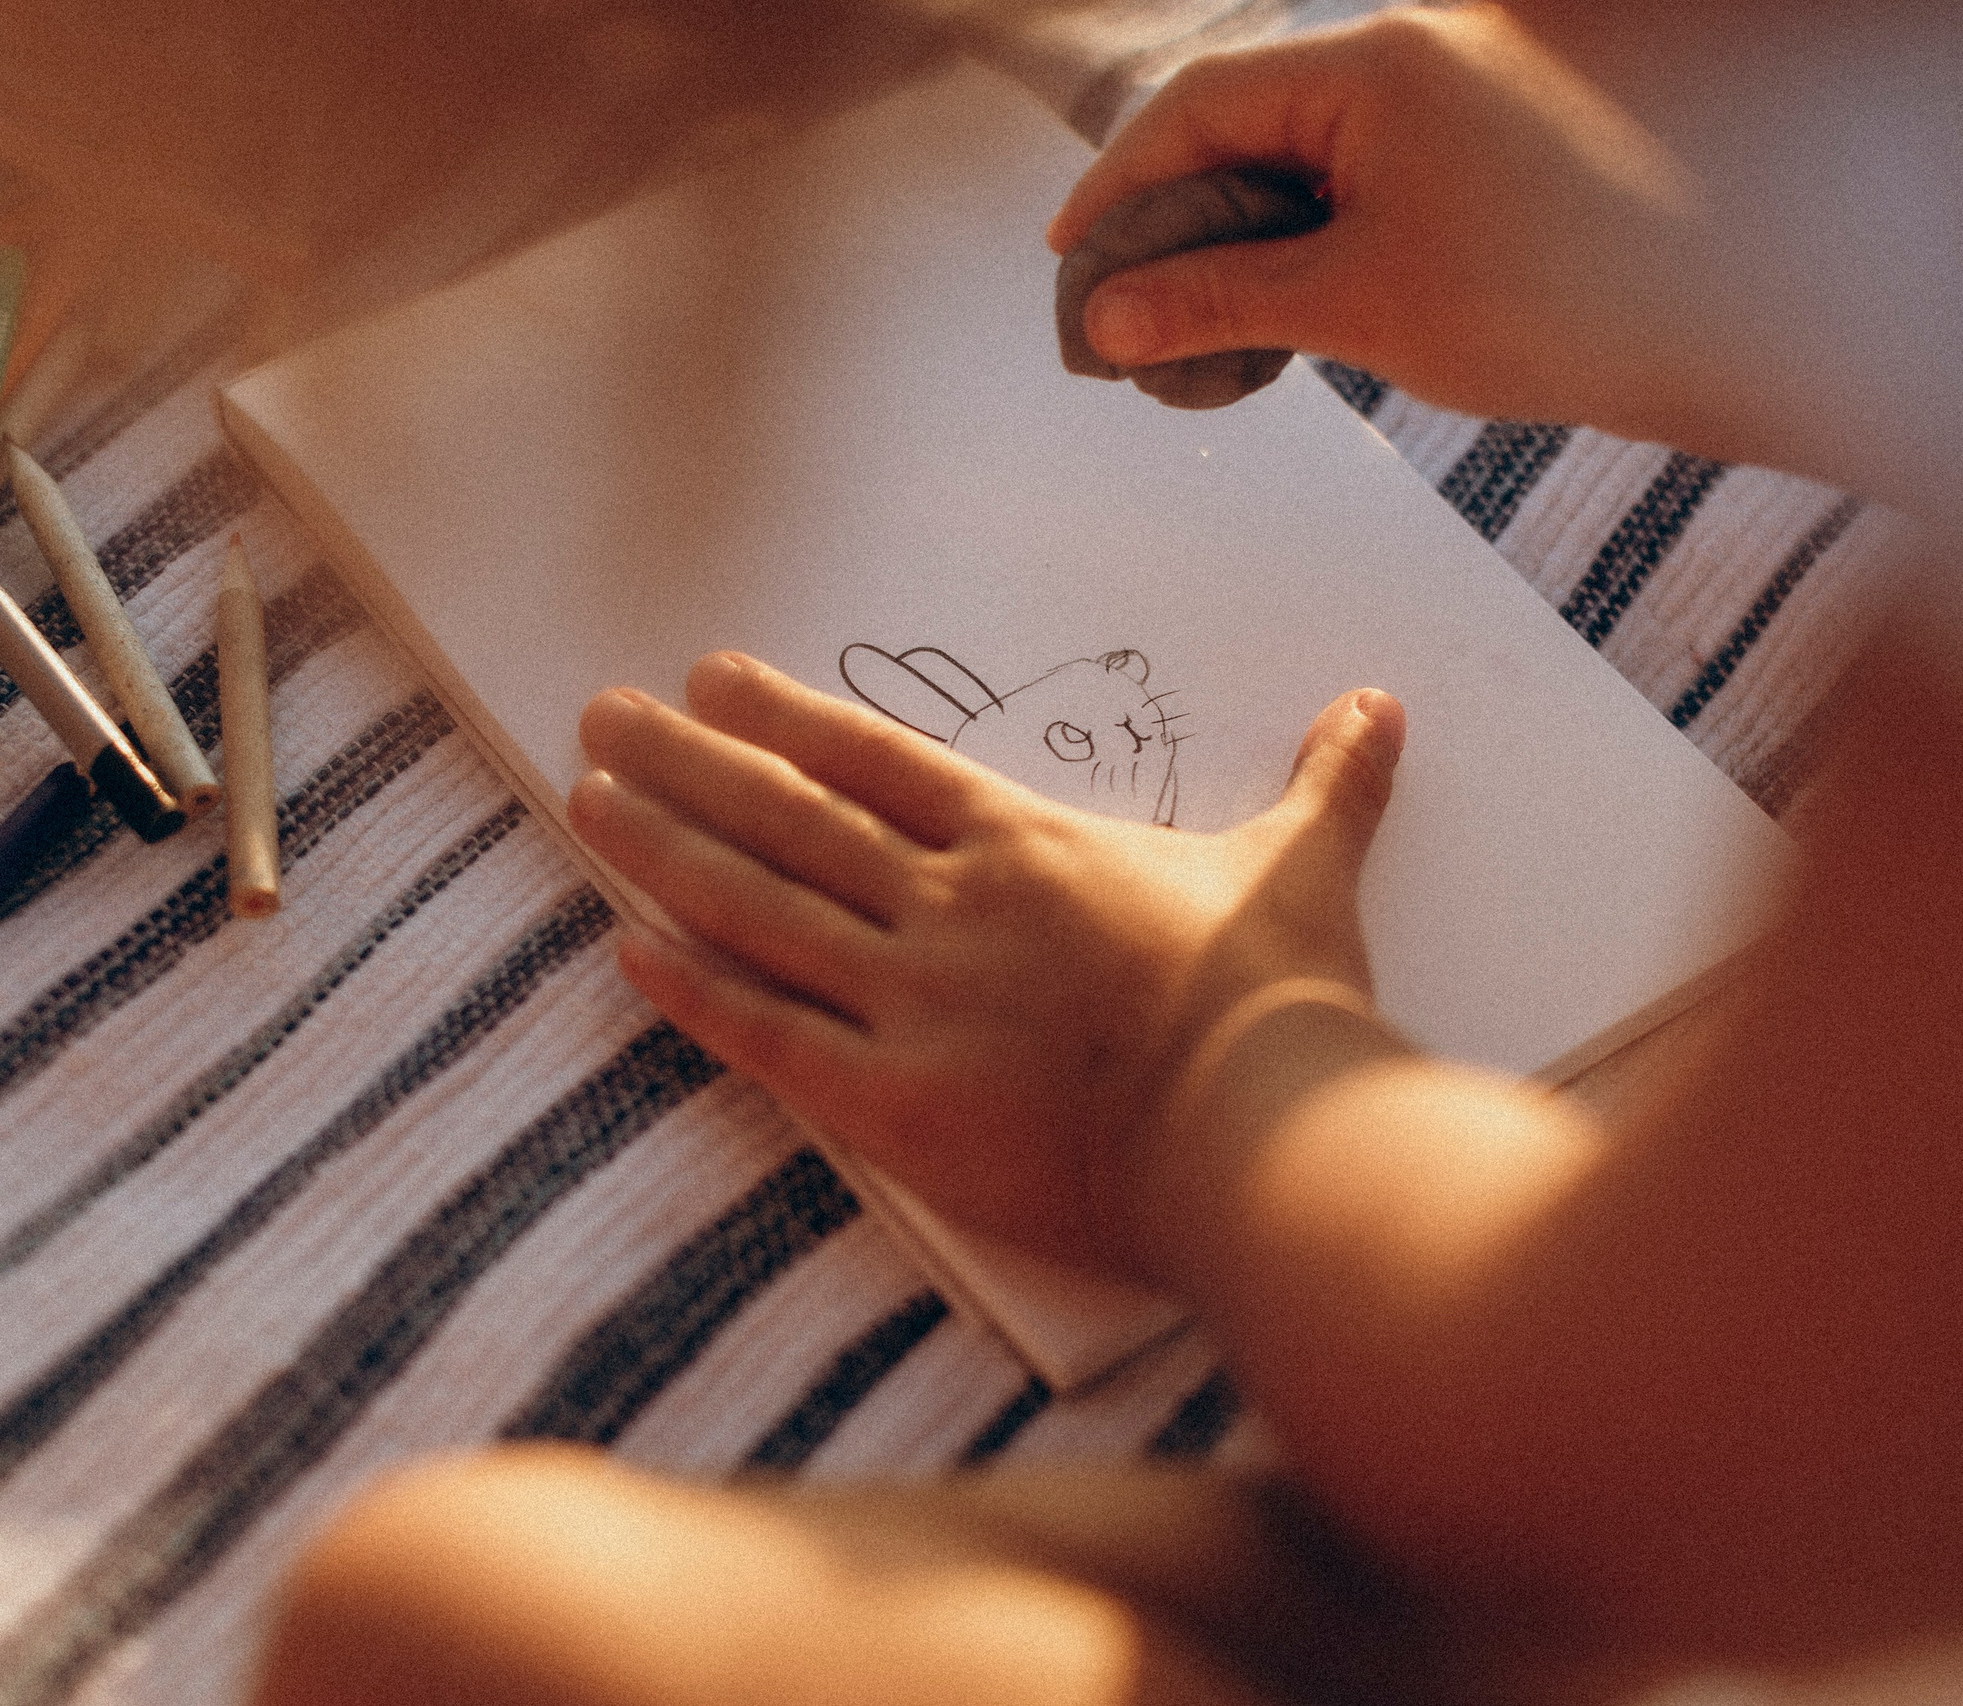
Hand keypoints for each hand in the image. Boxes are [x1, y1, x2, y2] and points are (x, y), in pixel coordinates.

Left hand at [567, 651, 1404, 1273]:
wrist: (1263, 1134)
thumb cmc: (1280, 1001)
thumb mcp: (1304, 867)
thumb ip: (1323, 784)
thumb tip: (1378, 707)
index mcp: (1026, 846)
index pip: (874, 761)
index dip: (783, 718)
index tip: (708, 680)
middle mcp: (948, 905)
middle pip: (788, 815)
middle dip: (685, 762)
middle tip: (601, 716)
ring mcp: (913, 999)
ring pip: (757, 905)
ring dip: (661, 850)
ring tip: (585, 800)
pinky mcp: (897, 1102)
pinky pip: (770, 1036)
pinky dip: (692, 994)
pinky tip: (624, 953)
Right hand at [1048, 5, 1742, 457]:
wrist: (1731, 323)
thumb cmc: (1560, 298)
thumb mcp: (1360, 303)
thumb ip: (1222, 300)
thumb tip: (1112, 315)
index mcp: (1374, 65)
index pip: (1203, 104)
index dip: (1120, 183)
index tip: (1069, 256)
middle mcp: (1416, 61)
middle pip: (1247, 122)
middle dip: (1174, 218)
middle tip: (1122, 310)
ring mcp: (1456, 106)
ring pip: (1305, 160)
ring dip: (1242, 241)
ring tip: (1198, 332)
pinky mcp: (1487, 160)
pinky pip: (1364, 184)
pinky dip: (1311, 245)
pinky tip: (1290, 316)